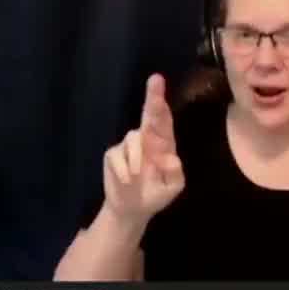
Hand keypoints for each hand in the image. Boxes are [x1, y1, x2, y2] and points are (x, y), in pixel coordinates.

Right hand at [100, 75, 185, 225]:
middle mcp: (147, 140)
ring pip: (133, 139)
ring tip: (137, 176)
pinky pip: (117, 156)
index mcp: (164, 145)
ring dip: (136, 158)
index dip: (162, 103)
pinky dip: (123, 170)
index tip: (159, 83)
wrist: (132, 210)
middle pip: (149, 115)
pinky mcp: (113, 155)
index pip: (164, 121)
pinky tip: (126, 180)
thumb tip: (171, 157)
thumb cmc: (155, 195)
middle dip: (153, 97)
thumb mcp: (171, 189)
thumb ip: (175, 174)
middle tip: (156, 79)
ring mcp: (128, 146)